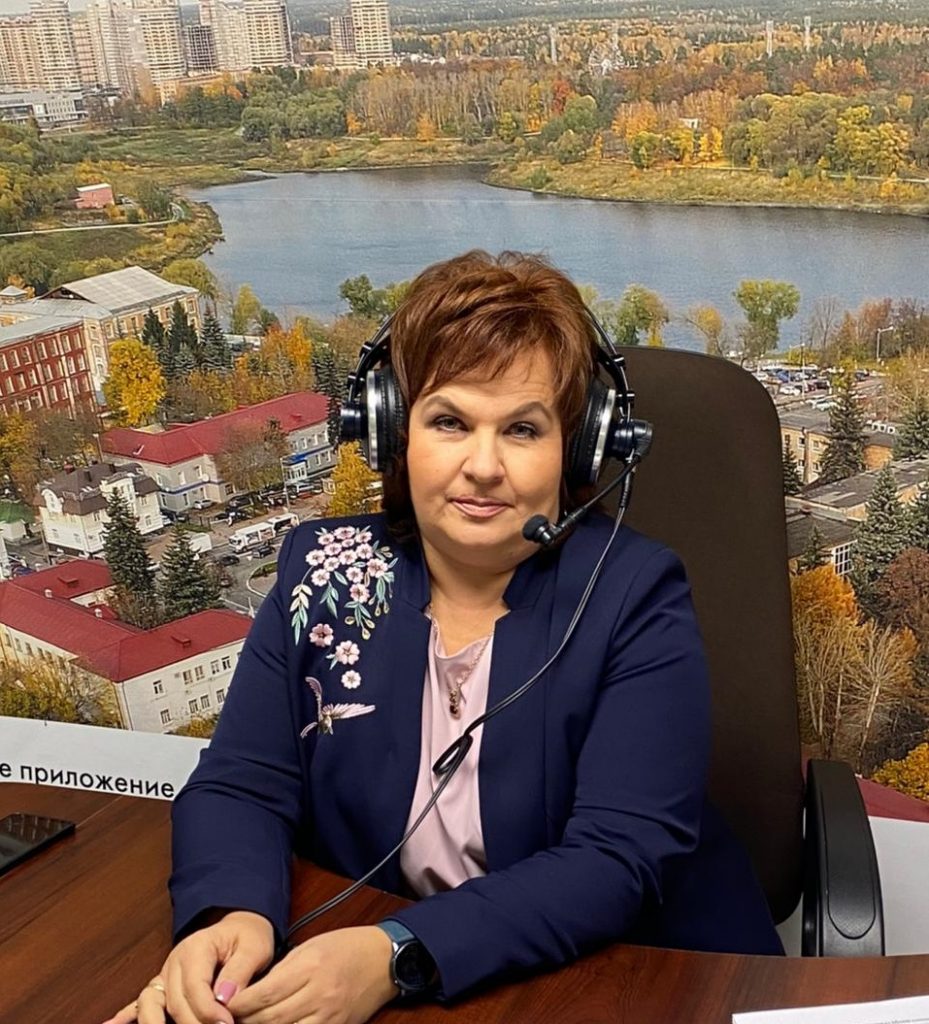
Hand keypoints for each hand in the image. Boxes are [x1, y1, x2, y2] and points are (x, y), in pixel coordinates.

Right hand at [101, 910, 274, 1023]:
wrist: (239, 927)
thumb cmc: (247, 938)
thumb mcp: (254, 948)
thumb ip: (240, 971)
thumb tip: (225, 997)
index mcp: (196, 948)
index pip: (195, 987)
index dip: (209, 1011)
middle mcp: (174, 961)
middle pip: (174, 1003)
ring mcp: (164, 975)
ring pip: (149, 1004)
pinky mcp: (162, 986)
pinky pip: (138, 1003)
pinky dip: (123, 1016)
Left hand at [227, 926, 396, 1023]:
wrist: (384, 960)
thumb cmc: (345, 947)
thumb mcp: (310, 947)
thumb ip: (282, 971)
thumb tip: (251, 993)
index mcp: (310, 967)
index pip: (265, 993)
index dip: (239, 1004)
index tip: (222, 1006)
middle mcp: (319, 994)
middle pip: (272, 1019)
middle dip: (245, 1023)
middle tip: (225, 1021)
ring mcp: (330, 1016)